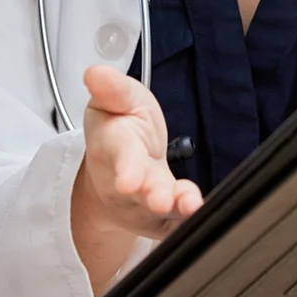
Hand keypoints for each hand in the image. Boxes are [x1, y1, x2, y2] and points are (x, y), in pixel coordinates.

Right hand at [73, 65, 202, 292]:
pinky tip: (200, 214)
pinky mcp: (163, 219)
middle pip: (140, 189)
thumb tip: (95, 73)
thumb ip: (112, 89)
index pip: (121, 156)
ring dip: (175, 207)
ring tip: (189, 205)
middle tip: (160, 199)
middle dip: (151, 193)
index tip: (130, 180)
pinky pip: (177, 223)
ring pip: (160, 210)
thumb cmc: (120, 131)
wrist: (118, 169)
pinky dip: (187, 221)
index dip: (126, 168)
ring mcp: (146, 203)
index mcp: (115, 147)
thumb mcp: (115, 100)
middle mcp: (129, 181)